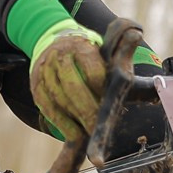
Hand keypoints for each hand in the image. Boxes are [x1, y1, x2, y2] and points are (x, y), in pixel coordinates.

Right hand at [30, 20, 107, 140]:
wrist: (50, 40)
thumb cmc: (85, 50)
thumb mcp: (101, 46)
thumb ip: (119, 50)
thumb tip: (135, 38)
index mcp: (80, 46)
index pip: (92, 71)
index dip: (101, 90)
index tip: (109, 105)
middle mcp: (59, 57)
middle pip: (74, 87)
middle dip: (88, 110)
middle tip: (99, 127)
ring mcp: (45, 72)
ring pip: (60, 99)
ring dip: (76, 119)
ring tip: (90, 133)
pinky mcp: (37, 87)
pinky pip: (49, 109)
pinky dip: (63, 124)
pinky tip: (75, 134)